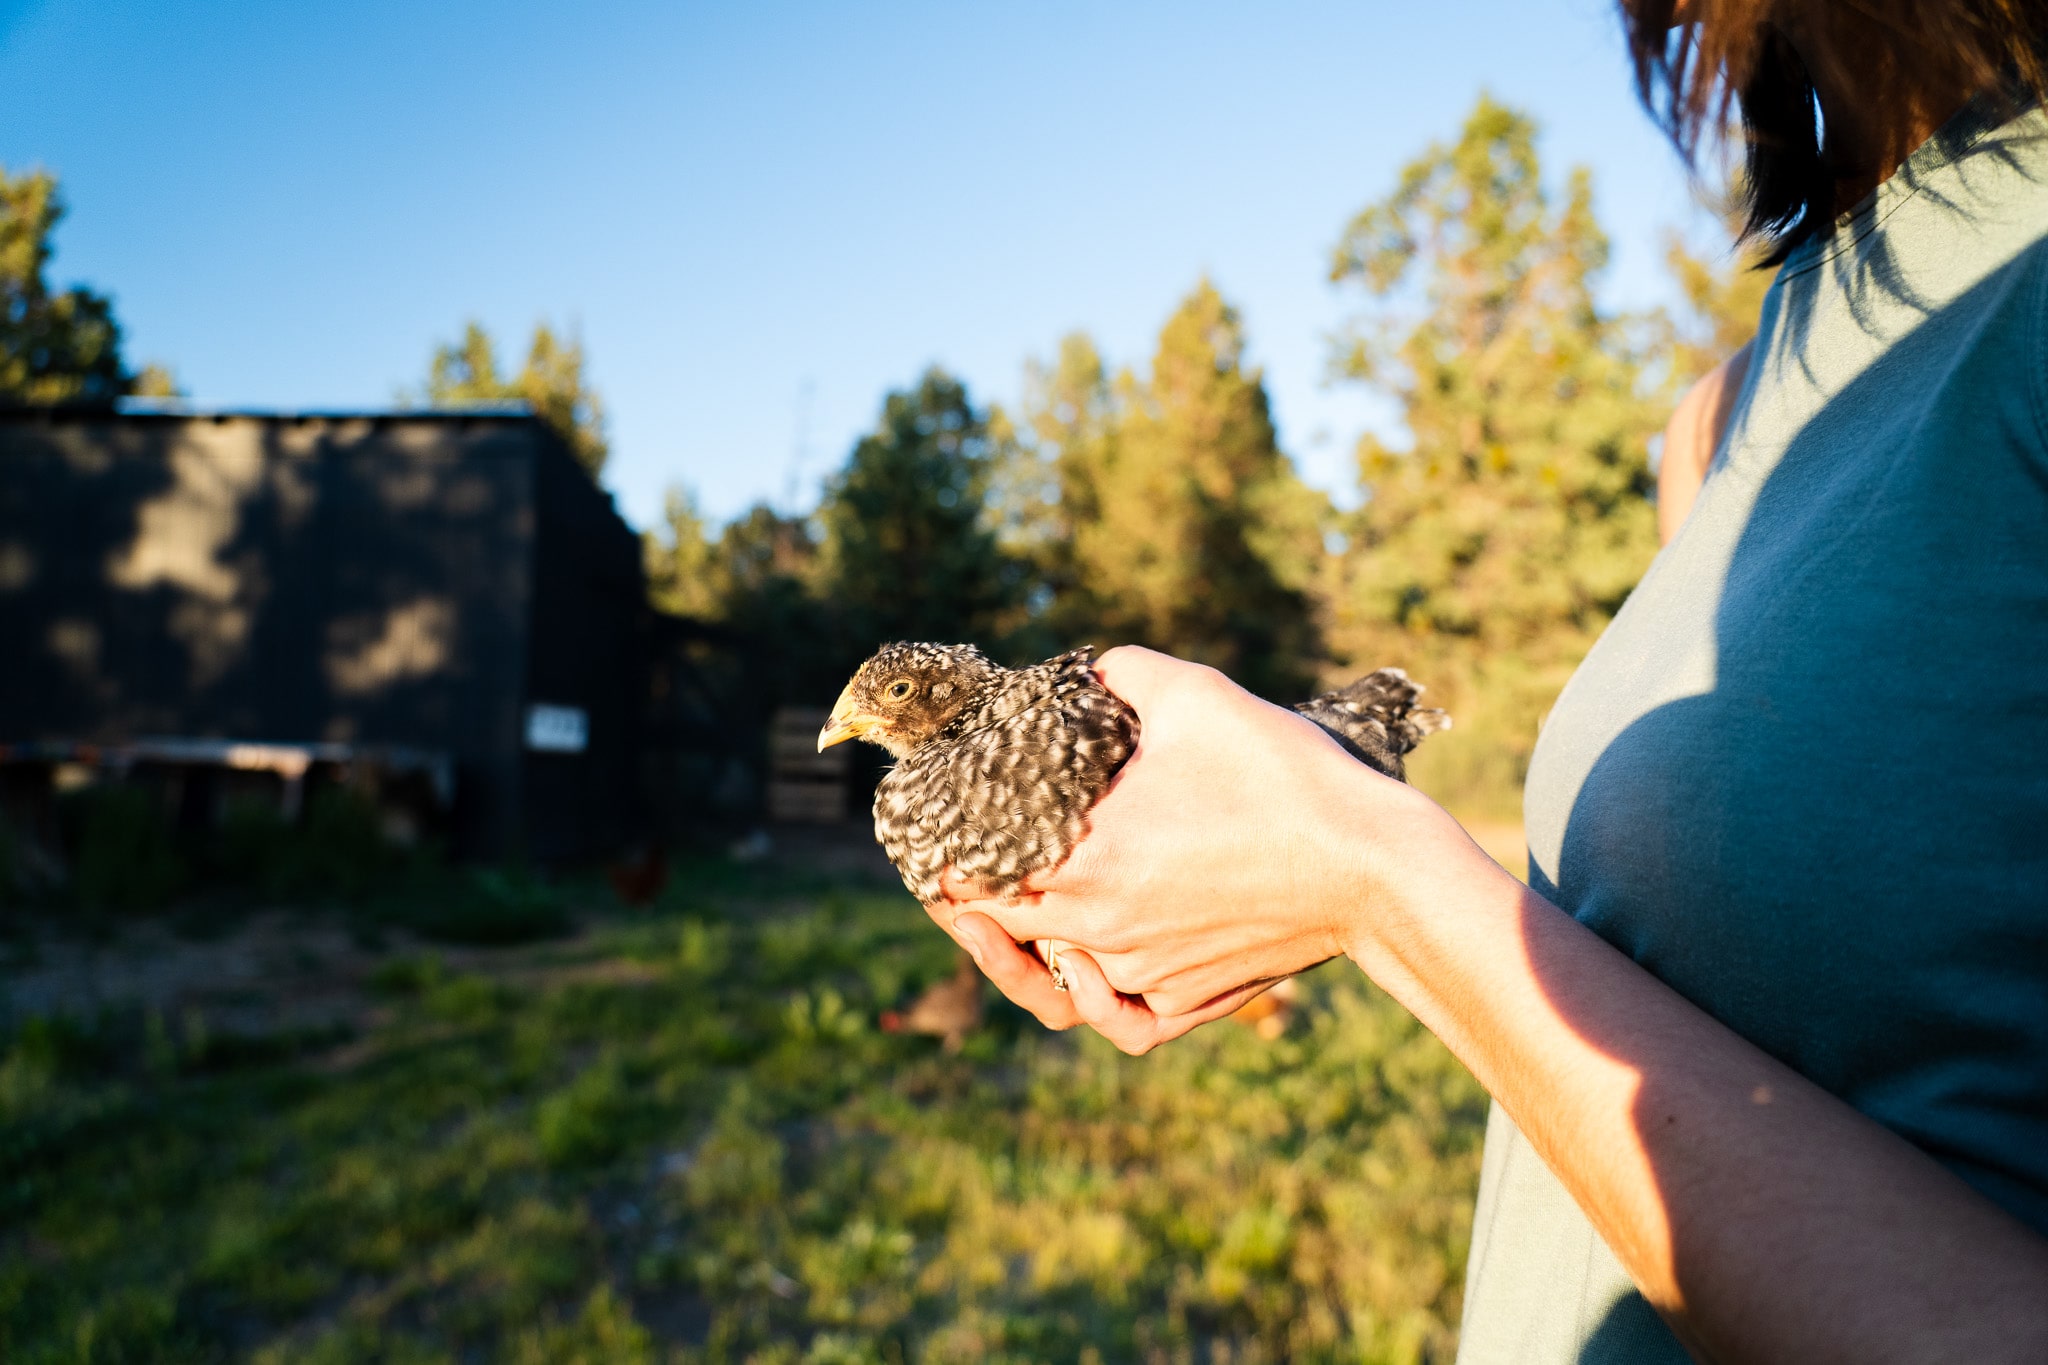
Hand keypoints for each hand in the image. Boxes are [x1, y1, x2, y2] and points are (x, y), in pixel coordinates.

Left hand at [933, 646, 1471, 1041]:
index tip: (935, 853)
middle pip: (1007, 936)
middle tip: (956, 891)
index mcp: (1087, 859)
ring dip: (1029, 958)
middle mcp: (1104, 927)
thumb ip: (1123, 674)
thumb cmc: (1283, 776)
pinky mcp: (1192, 1002)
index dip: (946, 869)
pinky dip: (1100, 999)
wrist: (1372, 866)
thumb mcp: (1196, 695)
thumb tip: (1088, 671)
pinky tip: (1090, 972)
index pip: (979, 880)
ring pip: (1061, 984)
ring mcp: (1148, 973)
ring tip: (1009, 933)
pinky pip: (1124, 1017)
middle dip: (973, 913)